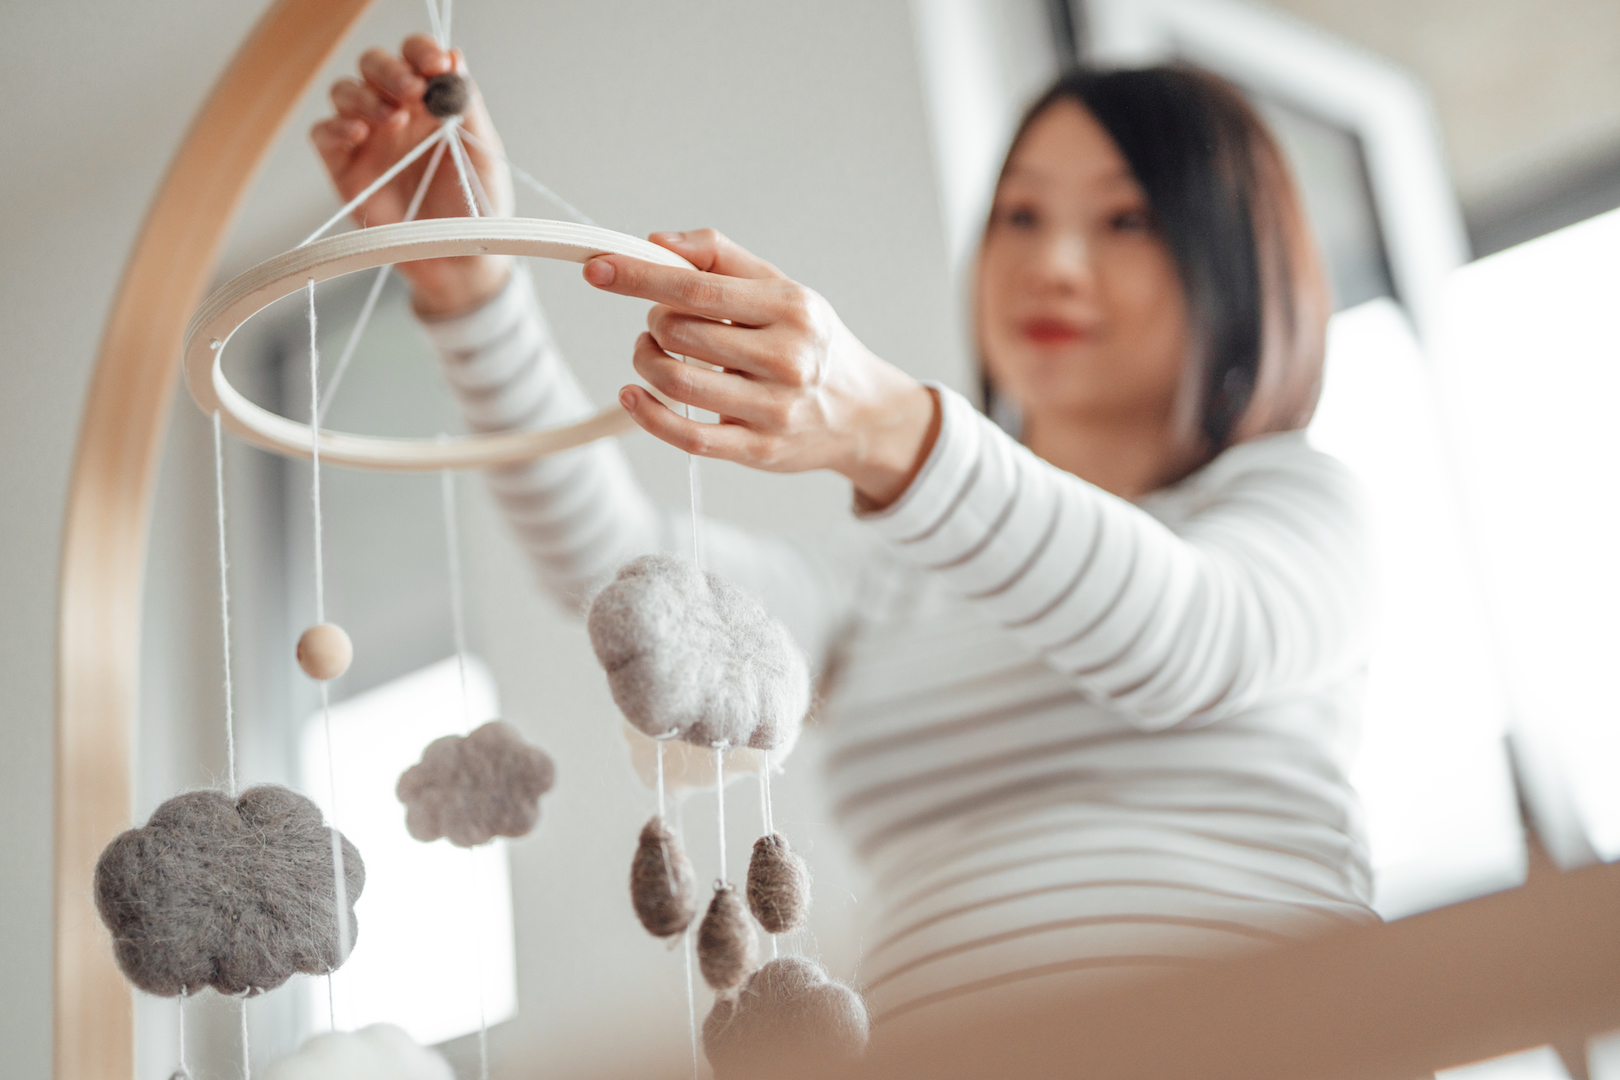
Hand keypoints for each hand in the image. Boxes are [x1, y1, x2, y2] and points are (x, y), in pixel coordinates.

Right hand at [310, 34, 513, 316]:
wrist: (460, 259)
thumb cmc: (475, 206)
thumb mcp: (481, 153)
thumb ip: (467, 106)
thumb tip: (455, 58)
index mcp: (429, 101)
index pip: (415, 57)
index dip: (420, 51)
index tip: (436, 63)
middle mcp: (394, 112)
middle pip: (374, 65)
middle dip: (390, 70)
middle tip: (412, 91)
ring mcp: (366, 139)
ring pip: (345, 92)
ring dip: (364, 96)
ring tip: (391, 119)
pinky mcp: (344, 168)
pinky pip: (323, 134)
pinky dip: (335, 127)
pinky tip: (358, 134)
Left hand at [583, 230, 939, 508]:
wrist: (864, 413)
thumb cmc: (813, 344)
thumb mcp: (781, 288)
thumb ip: (720, 257)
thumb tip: (655, 242)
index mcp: (790, 308)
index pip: (697, 286)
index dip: (639, 276)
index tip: (597, 269)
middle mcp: (786, 358)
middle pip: (678, 332)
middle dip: (653, 321)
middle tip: (662, 320)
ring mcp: (773, 409)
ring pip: (675, 382)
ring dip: (645, 362)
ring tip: (653, 352)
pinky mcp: (759, 450)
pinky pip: (687, 436)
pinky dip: (648, 414)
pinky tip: (633, 395)